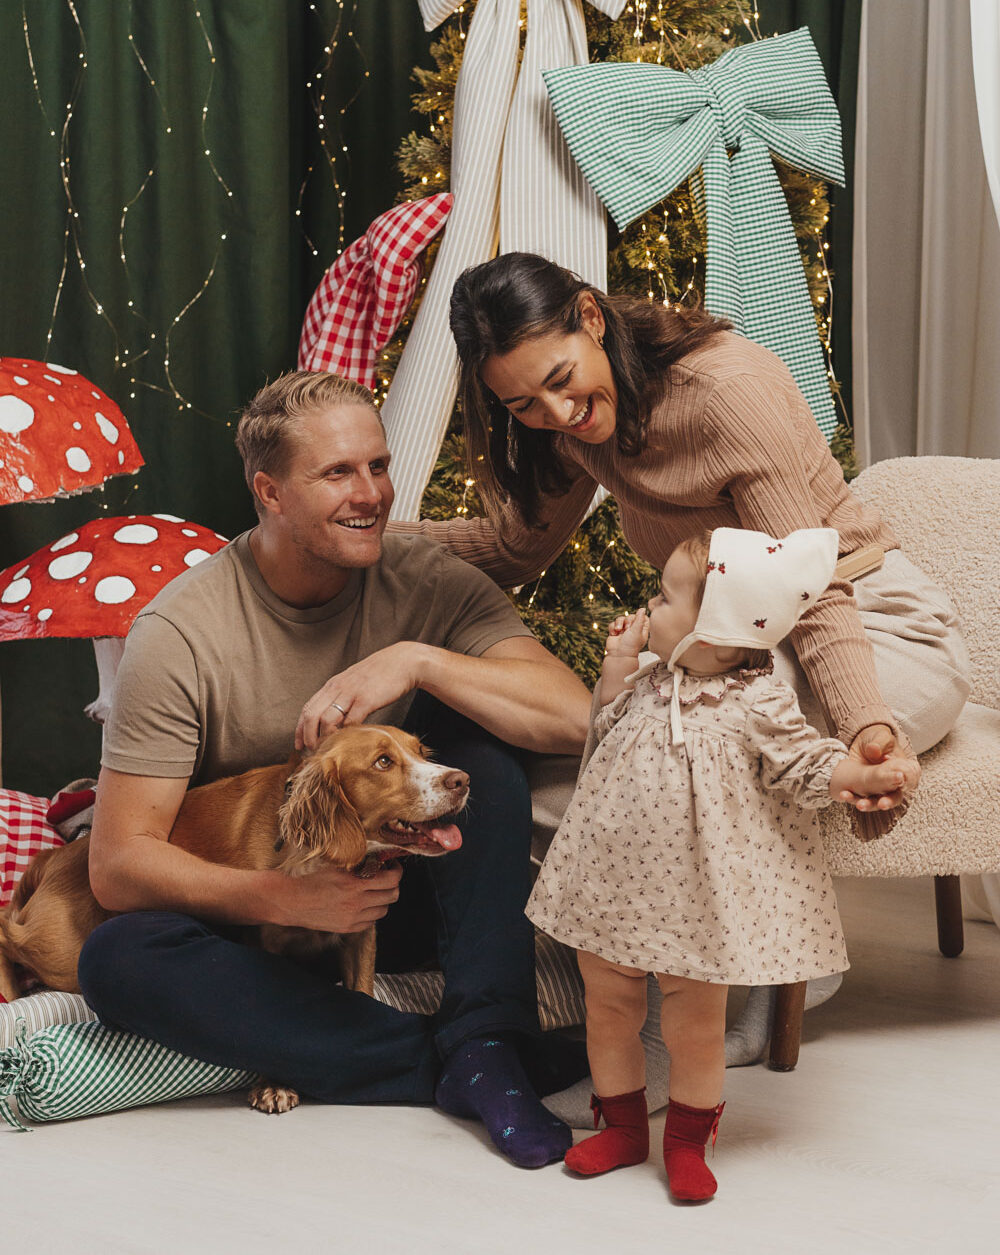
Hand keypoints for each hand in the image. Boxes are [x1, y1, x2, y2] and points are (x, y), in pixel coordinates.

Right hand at [271, 861, 402, 932]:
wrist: (293, 902)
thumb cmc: (313, 881)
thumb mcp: (337, 866)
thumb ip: (359, 864)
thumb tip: (379, 859)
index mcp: (355, 884)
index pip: (392, 879)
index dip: (397, 871)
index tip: (393, 866)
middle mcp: (357, 903)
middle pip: (393, 896)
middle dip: (393, 885)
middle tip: (387, 877)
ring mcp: (353, 918)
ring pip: (384, 910)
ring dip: (383, 899)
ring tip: (375, 891)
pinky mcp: (348, 928)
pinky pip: (371, 922)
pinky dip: (372, 913)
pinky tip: (364, 904)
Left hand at [295, 642, 425, 749]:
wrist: (403, 662)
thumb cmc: (381, 675)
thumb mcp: (354, 682)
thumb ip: (342, 697)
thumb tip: (334, 718)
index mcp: (333, 685)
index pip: (308, 708)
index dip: (300, 729)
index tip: (299, 744)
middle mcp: (338, 688)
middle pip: (312, 716)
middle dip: (308, 737)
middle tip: (312, 751)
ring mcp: (351, 693)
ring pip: (326, 720)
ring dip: (325, 738)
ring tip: (329, 749)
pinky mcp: (366, 700)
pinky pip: (350, 721)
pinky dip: (346, 733)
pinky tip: (349, 741)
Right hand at [605, 608, 648, 657]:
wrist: (618, 655)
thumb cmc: (630, 645)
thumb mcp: (637, 631)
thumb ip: (640, 619)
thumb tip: (643, 608)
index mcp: (642, 629)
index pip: (642, 617)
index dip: (638, 617)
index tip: (636, 622)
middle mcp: (633, 629)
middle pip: (630, 616)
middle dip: (626, 621)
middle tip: (627, 628)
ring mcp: (623, 630)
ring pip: (620, 619)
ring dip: (618, 624)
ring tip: (618, 631)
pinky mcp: (615, 632)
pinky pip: (612, 624)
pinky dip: (612, 628)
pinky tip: (614, 634)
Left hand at [837, 724, 920, 810]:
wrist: (861, 742)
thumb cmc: (878, 740)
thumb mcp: (881, 737)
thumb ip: (880, 743)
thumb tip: (874, 750)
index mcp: (903, 771)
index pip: (910, 781)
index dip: (906, 783)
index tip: (900, 780)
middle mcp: (892, 785)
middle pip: (894, 797)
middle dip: (888, 802)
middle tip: (882, 804)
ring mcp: (877, 790)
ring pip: (875, 802)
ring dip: (868, 804)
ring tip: (860, 805)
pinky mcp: (862, 791)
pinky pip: (857, 797)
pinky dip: (851, 798)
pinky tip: (844, 794)